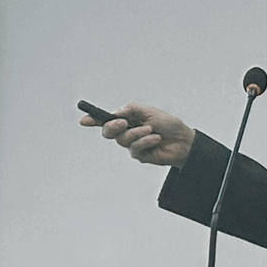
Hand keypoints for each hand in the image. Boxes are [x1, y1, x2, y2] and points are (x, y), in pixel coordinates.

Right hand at [80, 103, 195, 167]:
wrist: (183, 140)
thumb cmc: (167, 124)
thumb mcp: (148, 111)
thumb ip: (130, 110)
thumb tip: (115, 113)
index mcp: (127, 119)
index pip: (106, 120)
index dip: (93, 120)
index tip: (84, 120)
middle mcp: (127, 132)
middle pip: (108, 132)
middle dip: (113, 126)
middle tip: (123, 122)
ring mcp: (132, 145)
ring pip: (122, 140)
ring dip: (137, 133)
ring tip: (151, 130)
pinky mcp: (139, 156)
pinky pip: (135, 149)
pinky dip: (146, 141)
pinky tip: (156, 139)